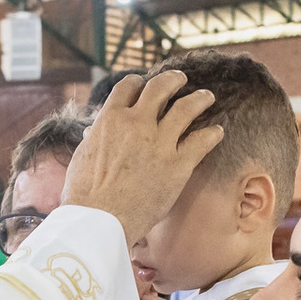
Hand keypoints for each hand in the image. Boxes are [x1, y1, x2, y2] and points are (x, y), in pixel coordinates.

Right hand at [62, 70, 223, 245]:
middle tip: (180, 80)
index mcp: (110, 119)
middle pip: (160, 88)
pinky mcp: (178, 164)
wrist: (100, 219)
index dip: (138, 83)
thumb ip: (95, 139)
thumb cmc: (85, 194)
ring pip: (187, 107)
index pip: (128, 87)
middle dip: (172, 80)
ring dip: (199, 98)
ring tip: (206, 97)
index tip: (143, 85)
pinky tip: (217, 132)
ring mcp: (160, 142)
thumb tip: (94, 131)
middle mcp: (137, 123)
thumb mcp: (83, 156)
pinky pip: (203, 140)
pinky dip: (212, 133)